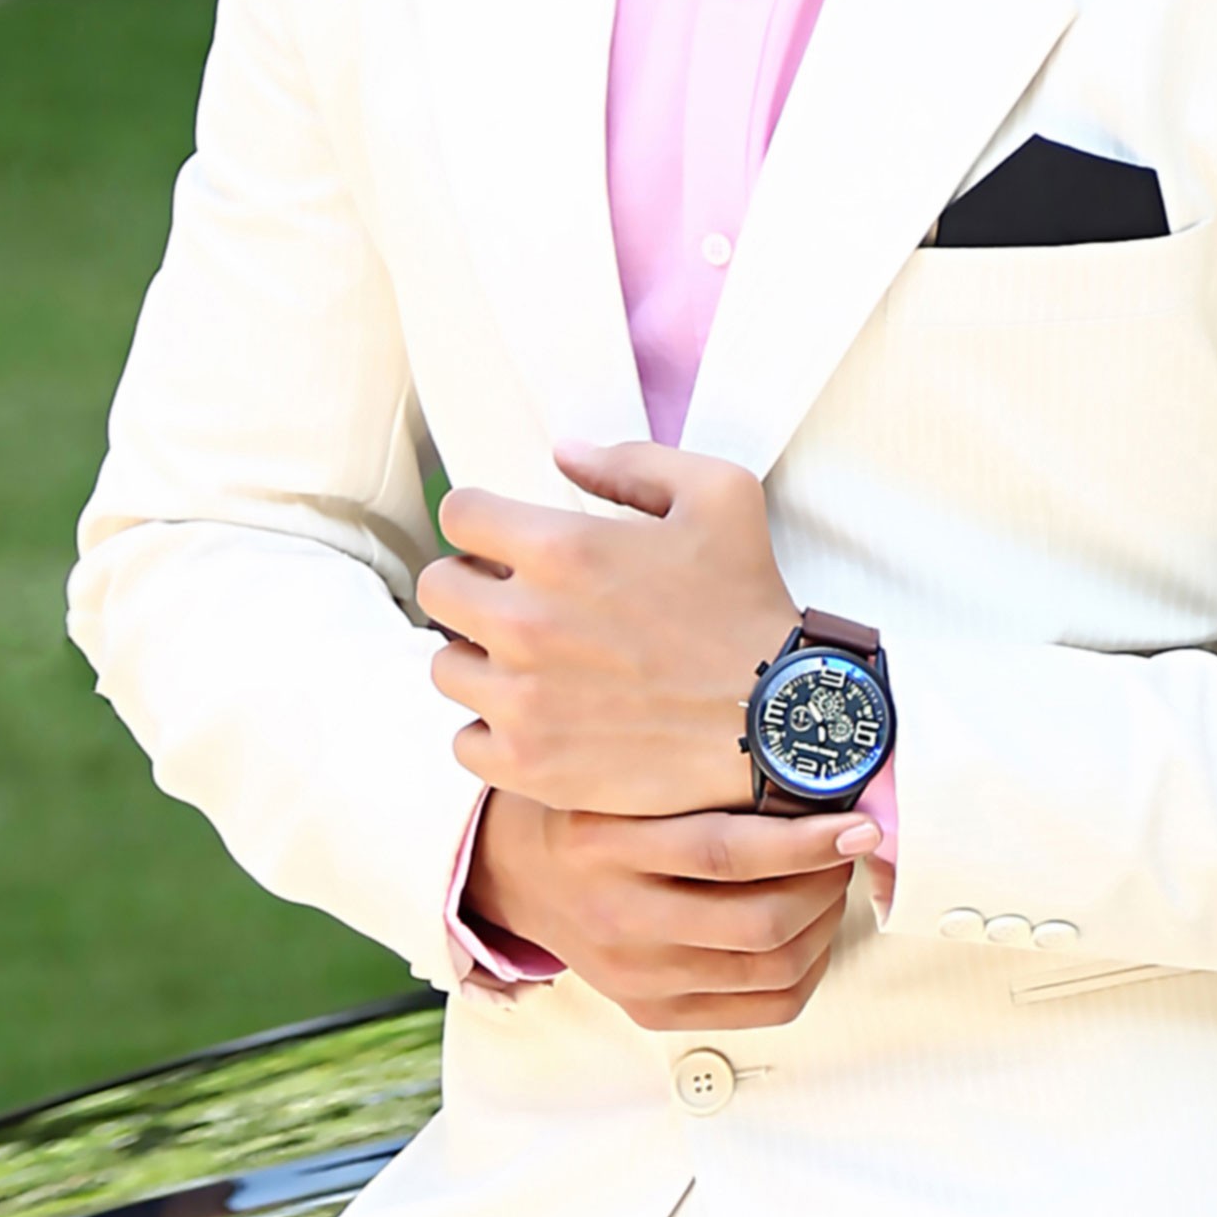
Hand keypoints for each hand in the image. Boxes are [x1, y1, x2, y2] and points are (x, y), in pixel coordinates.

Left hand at [420, 444, 795, 814]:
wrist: (779, 721)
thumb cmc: (750, 606)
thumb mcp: (719, 496)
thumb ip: (632, 462)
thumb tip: (563, 452)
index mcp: (558, 548)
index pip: (459, 514)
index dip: (484, 522)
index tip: (507, 543)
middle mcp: (524, 623)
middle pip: (437, 589)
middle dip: (473, 586)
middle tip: (517, 602)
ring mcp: (520, 699)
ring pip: (445, 666)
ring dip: (479, 661)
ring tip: (530, 666)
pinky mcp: (529, 763)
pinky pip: (464, 742)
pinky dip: (491, 731)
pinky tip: (535, 720)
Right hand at [471, 793, 881, 1033]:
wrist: (520, 877)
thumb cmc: (587, 812)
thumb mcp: (618, 776)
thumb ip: (694, 777)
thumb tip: (810, 775)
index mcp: (603, 846)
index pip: (725, 854)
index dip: (806, 843)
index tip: (855, 824)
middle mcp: (617, 918)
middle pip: (759, 922)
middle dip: (825, 884)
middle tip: (842, 849)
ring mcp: (636, 976)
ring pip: (772, 969)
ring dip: (824, 925)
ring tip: (828, 885)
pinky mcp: (653, 1011)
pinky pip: (765, 1008)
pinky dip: (808, 970)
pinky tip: (809, 933)